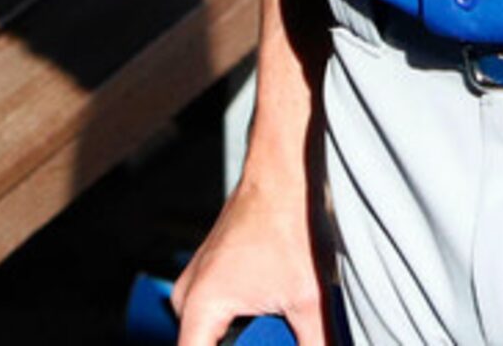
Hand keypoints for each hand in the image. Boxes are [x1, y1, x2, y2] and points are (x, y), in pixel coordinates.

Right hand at [170, 161, 328, 345]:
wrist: (286, 173)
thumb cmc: (291, 222)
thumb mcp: (309, 299)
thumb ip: (314, 343)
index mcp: (201, 307)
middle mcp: (188, 296)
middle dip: (247, 344)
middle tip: (277, 331)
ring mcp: (197, 282)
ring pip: (213, 333)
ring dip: (245, 336)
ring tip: (280, 318)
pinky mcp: (210, 274)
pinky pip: (219, 313)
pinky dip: (243, 321)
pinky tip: (274, 312)